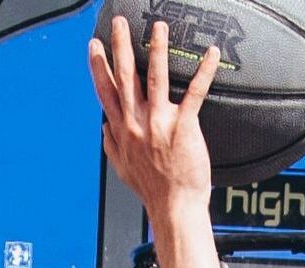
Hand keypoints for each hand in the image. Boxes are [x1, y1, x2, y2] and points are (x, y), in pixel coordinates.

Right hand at [88, 18, 221, 220]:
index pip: (106, 91)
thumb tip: (103, 127)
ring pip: (155, 77)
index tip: (94, 45)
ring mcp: (159, 123)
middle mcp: (137, 123)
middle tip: (119, 22)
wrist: (174, 208)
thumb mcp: (122, 168)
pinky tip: (210, 54)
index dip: (98, 66)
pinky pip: (194, 93)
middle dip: (120, 45)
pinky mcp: (183, 127)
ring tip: (158, 27)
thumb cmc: (153, 191)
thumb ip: (111, 144)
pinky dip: (203, 71)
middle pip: (125, 76)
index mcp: (123, 130)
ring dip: (156, 48)